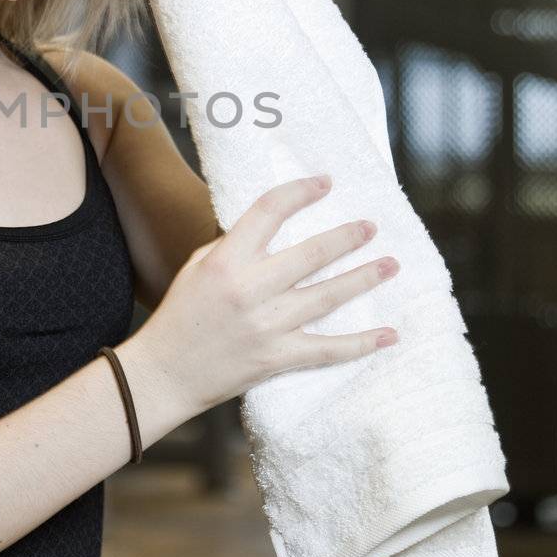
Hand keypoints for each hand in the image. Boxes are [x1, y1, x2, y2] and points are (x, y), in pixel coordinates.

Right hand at [118, 175, 399, 427]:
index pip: (269, 212)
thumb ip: (235, 247)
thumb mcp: (198, 267)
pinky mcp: (277, 358)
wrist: (165, 373)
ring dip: (364, 278)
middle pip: (311, 253)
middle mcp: (250, 290)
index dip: (300, 192)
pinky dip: (362, 343)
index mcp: (226, 260)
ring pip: (328, 296)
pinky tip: (390, 334)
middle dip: (347, 237)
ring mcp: (267, 326)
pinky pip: (328, 349)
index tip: (325, 183)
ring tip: (391, 264)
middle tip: (371, 225)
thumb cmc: (180, 314)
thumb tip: (277, 232)